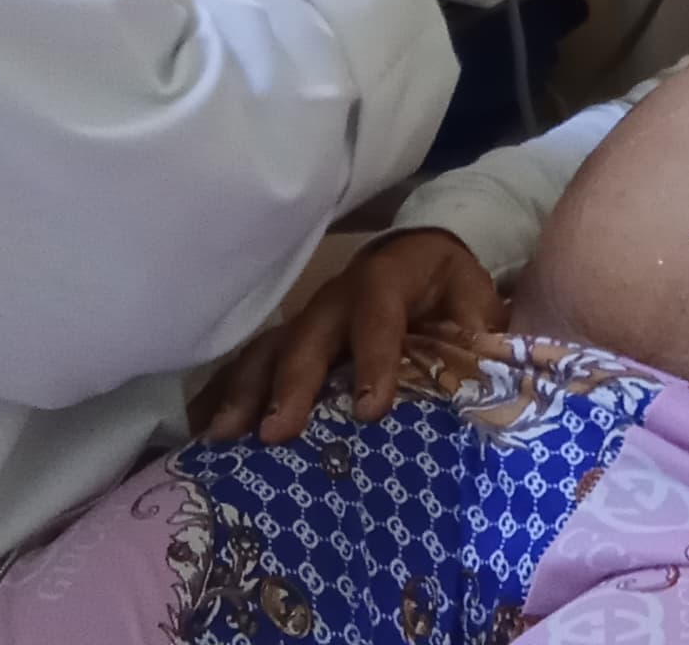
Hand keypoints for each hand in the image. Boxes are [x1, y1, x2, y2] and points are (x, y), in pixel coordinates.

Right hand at [192, 230, 507, 443]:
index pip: (379, 317)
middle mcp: (337, 297)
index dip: (375, 361)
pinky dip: (227, 393)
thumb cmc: (448, 285)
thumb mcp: (474, 296)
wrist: (419, 254)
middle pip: (309, 337)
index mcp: (388, 280)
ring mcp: (307, 318)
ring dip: (246, 392)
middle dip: (292, 384)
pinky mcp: (290, 338)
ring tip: (221, 436)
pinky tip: (203, 429)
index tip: (371, 411)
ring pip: (270, 351)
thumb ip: (476, 331)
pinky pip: (253, 363)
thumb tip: (485, 371)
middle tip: (276, 432)